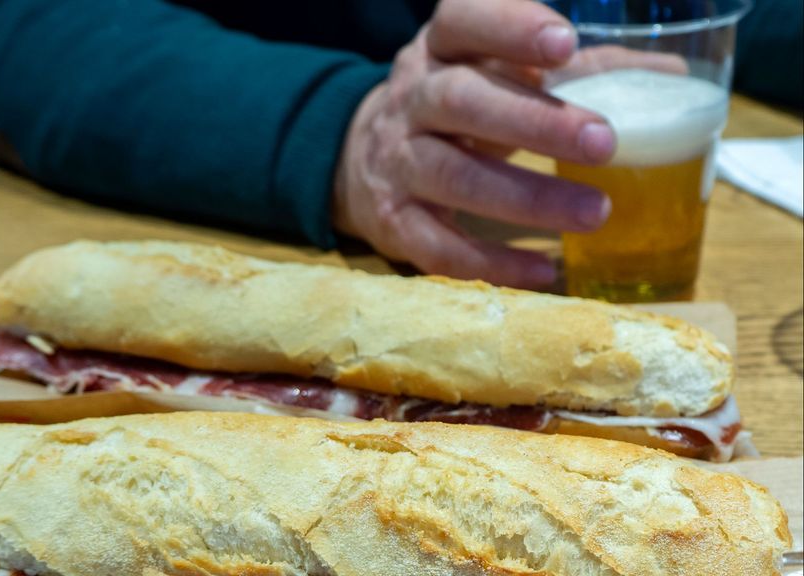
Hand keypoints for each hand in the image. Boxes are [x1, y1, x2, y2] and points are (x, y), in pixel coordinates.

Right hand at [332, 0, 615, 288]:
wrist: (362, 159)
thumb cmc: (457, 108)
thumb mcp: (498, 73)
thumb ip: (578, 70)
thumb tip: (671, 76)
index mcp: (442, 49)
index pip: (462, 19)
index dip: (509, 27)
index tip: (565, 43)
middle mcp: (412, 98)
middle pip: (461, 101)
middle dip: (534, 122)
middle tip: (604, 142)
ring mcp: (397, 161)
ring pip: (453, 175)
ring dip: (525, 198)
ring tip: (595, 213)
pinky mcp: (393, 220)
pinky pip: (437, 244)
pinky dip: (491, 261)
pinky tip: (544, 269)